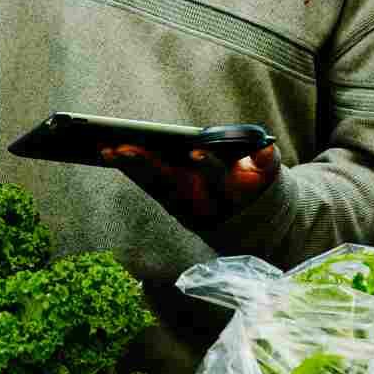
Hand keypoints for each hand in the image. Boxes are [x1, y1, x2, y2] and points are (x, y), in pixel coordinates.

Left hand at [99, 143, 281, 228]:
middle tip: (124, 148)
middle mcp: (202, 203)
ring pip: (154, 187)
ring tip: (106, 149)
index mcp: (228, 192)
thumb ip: (267, 164)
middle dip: (149, 166)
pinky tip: (107, 154)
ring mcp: (184, 206)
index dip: (207, 165)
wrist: (249, 225)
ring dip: (130, 168)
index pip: (217, 177)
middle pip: (173, 185)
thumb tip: (266, 151)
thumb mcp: (267, 177)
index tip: (194, 151)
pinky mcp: (170, 203)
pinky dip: (128, 171)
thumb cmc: (254, 186)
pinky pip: (146, 186)